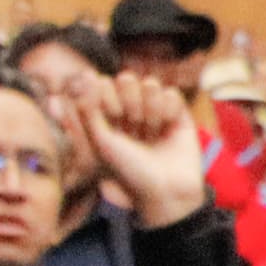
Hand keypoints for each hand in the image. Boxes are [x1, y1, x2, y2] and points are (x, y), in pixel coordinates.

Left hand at [72, 72, 208, 224]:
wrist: (167, 190)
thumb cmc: (129, 171)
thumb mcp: (100, 142)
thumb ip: (89, 108)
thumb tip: (87, 75)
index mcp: (107, 118)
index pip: (103, 84)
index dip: (107, 95)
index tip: (113, 117)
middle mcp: (129, 112)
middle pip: (126, 78)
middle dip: (130, 100)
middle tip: (134, 122)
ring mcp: (154, 111)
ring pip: (150, 83)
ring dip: (151, 107)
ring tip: (153, 130)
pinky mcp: (178, 114)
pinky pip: (171, 93)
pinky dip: (169, 110)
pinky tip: (168, 126)